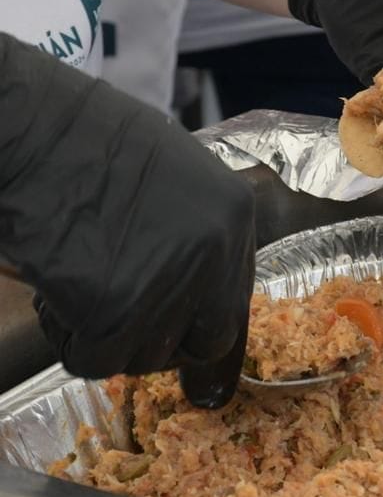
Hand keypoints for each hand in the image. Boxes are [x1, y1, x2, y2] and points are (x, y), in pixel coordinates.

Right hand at [0, 34, 254, 407]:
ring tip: (79, 283)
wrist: (33, 130)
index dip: (206, 334)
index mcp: (235, 215)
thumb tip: (194, 299)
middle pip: (204, 342)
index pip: (234, 304)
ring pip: (145, 355)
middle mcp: (214, 252)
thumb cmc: (89, 142)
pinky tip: (57, 294)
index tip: (198, 366)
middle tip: (122, 321)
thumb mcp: (174, 176)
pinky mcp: (113, 307)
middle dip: (163, 344)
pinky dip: (70, 341)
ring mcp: (167, 283)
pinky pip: (94, 357)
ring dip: (108, 335)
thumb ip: (196, 235)